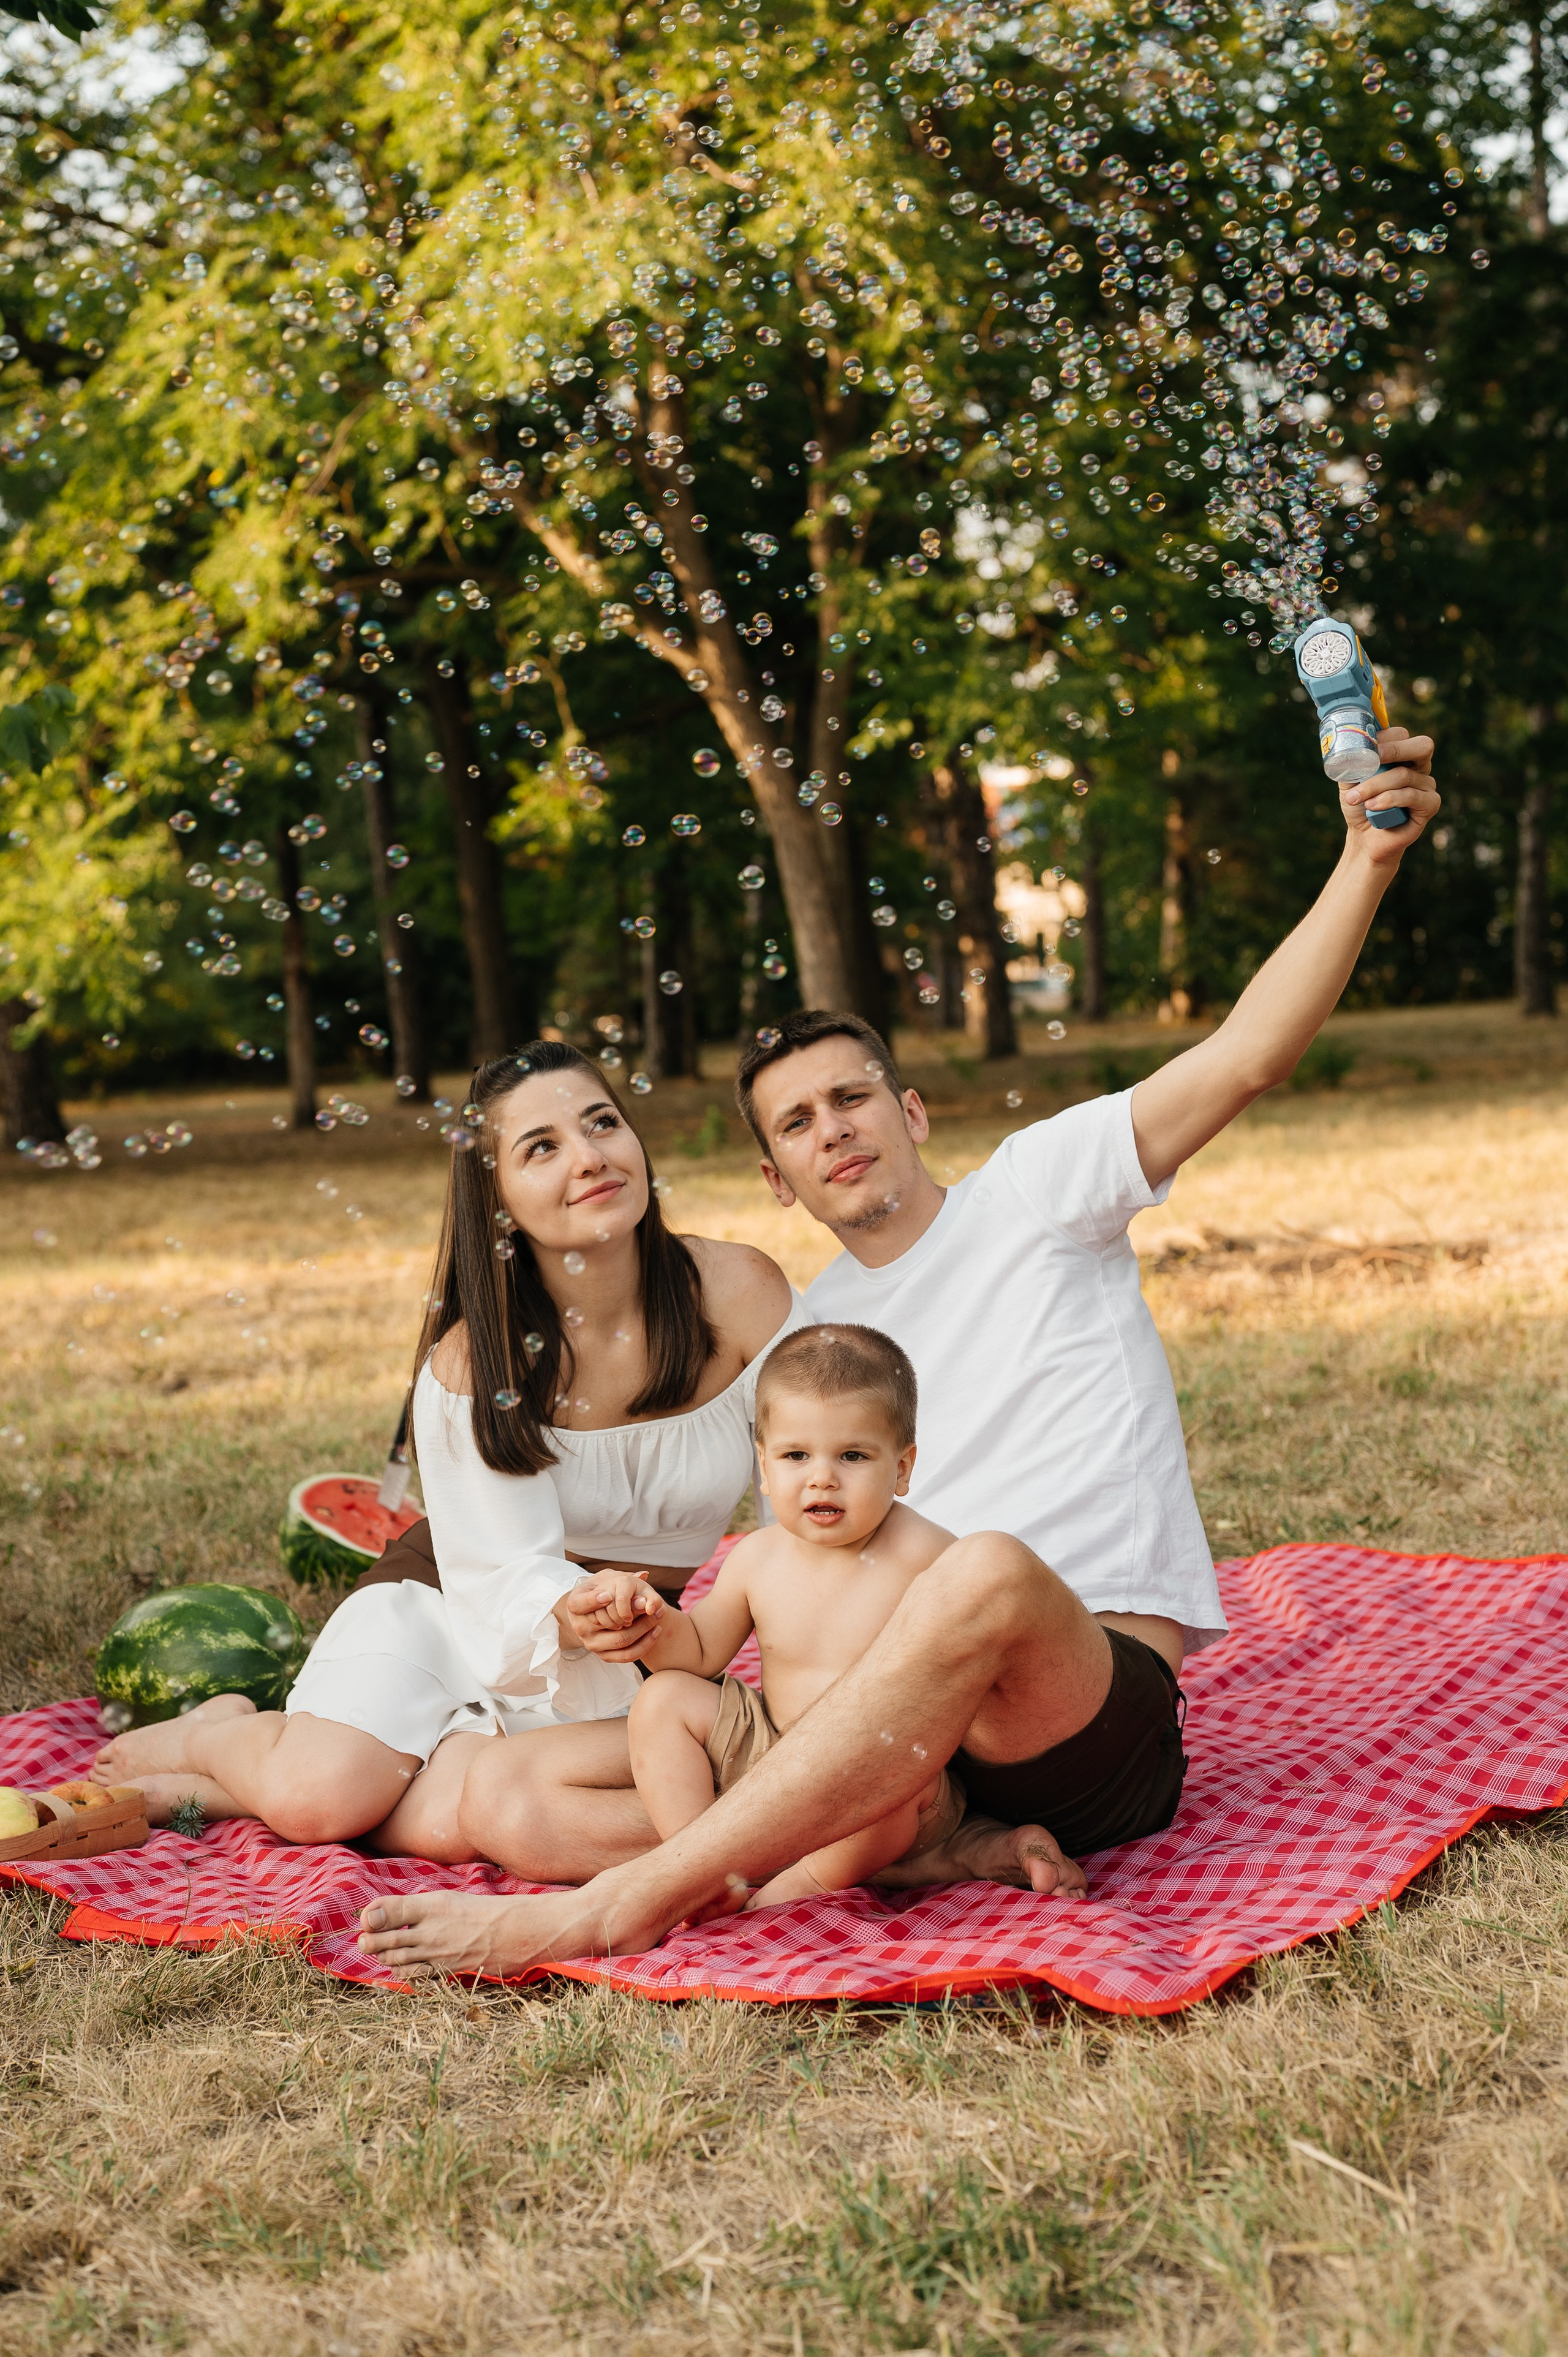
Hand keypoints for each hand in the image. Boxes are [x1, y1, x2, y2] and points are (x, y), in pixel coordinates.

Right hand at [561, 1571, 664, 1659]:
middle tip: (653, 1603)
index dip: (592, 1600)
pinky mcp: (604, 1656)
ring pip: (621, 1640)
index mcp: (575, 1604)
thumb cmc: (603, 1590)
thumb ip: (622, 1576)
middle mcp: (580, 1626)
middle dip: (635, 1612)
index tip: (608, 1595)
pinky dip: (645, 1644)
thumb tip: (644, 1576)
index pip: (578, 1604)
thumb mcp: (607, 1579)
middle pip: (609, 1622)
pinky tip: (656, 1631)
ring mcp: (591, 1643)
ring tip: (658, 1615)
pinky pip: (627, 1655)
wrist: (598, 1613)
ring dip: (644, 1628)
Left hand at [1340, 726, 1439, 861]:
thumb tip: (1350, 746)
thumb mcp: (1350, 780)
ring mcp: (1427, 785)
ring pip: (1404, 775)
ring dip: (1376, 786)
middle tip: (1373, 758)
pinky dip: (1389, 800)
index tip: (1364, 748)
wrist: (1363, 837)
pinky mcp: (1430, 804)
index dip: (1384, 738)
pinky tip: (1373, 807)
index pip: (1401, 735)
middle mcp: (1419, 767)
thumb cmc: (1359, 805)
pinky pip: (1411, 796)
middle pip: (1422, 746)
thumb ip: (1352, 762)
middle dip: (1395, 750)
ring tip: (1356, 798)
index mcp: (1402, 756)